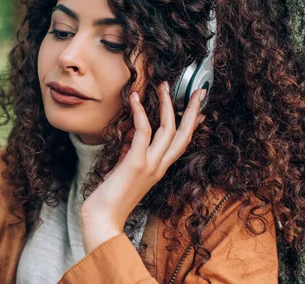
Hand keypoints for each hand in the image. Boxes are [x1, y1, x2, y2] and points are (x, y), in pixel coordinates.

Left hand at [80, 81, 206, 253]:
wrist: (103, 219)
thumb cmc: (110, 199)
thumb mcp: (125, 173)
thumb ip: (132, 157)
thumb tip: (131, 141)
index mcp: (159, 170)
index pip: (182, 145)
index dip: (193, 126)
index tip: (201, 111)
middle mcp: (160, 167)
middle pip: (184, 134)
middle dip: (193, 110)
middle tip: (198, 90)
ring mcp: (150, 165)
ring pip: (168, 129)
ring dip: (167, 104)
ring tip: (164, 85)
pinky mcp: (136, 162)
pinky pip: (143, 131)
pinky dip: (140, 112)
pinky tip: (135, 98)